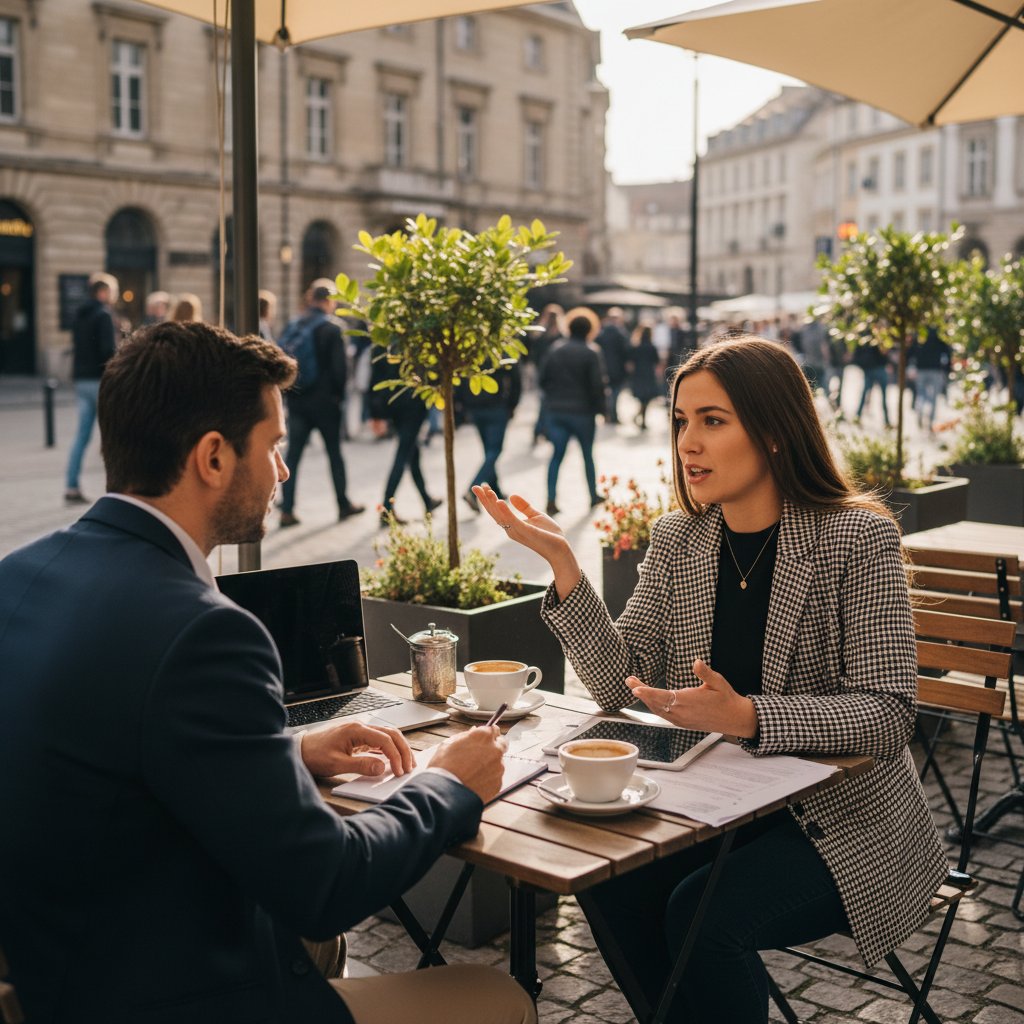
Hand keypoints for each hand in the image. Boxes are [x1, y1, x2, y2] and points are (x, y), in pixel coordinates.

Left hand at [300, 722, 415, 778]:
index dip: (396, 755)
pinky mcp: (358, 739)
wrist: (300, 750)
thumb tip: (382, 767)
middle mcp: (361, 727)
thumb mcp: (336, 764)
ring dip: (398, 749)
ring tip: (406, 764)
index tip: (400, 770)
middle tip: (410, 767)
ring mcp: (360, 732)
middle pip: (391, 734)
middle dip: (403, 750)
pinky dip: (389, 750)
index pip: (385, 740)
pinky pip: (379, 742)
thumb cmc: (315, 755)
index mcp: (356, 730)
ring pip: (387, 736)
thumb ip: (360, 765)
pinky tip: (393, 760)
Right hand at [428, 726, 507, 803]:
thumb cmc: (444, 767)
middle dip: (495, 746)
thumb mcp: (449, 743)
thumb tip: (473, 732)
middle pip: (502, 744)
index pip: (493, 729)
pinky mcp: (498, 783)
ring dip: (490, 764)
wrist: (445, 793)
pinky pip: (496, 777)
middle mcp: (495, 750)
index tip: (486, 738)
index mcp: (483, 736)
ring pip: (498, 762)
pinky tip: (475, 782)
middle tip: (482, 754)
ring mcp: (498, 767)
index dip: (488, 734)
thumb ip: (465, 736)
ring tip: (473, 772)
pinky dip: (489, 778)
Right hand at [472, 485, 580, 598]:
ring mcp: (517, 531)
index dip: (489, 500)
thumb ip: (524, 506)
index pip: (497, 511)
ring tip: (486, 490)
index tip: (483, 486)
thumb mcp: (536, 516)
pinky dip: (505, 511)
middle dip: (485, 500)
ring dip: (492, 503)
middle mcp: (511, 529)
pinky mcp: (527, 532)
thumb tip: (511, 495)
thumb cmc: (549, 535)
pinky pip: (513, 520)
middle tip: (475, 487)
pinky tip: (500, 501)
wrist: (561, 549)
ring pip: (501, 516)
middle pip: (494, 513)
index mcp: (512, 525)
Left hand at [628, 660, 757, 738]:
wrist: (735, 718)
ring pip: (658, 710)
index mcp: (689, 701)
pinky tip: (649, 699)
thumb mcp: (718, 682)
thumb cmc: (726, 698)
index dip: (648, 693)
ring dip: (646, 699)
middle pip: (656, 703)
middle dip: (641, 692)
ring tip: (635, 687)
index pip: (663, 697)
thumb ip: (705, 673)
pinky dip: (654, 706)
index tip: (635, 688)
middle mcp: (682, 713)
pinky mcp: (682, 723)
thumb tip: (697, 662)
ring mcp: (681, 719)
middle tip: (629, 681)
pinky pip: (663, 714)